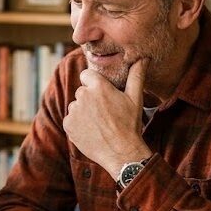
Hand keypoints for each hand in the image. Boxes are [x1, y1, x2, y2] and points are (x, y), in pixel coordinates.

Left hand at [63, 58, 151, 178]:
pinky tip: (91, 131)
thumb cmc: (130, 125)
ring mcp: (74, 111)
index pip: (86, 75)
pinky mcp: (67, 125)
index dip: (94, 84)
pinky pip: (70, 120)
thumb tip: (143, 58)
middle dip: (90, 99)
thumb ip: (136, 75)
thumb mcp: (135, 98)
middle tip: (105, 113)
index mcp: (98, 86)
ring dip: (84, 112)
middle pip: (82, 92)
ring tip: (99, 124)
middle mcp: (83, 96)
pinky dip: (77, 125)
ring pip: (76, 106)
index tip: (102, 94)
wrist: (121, 153)